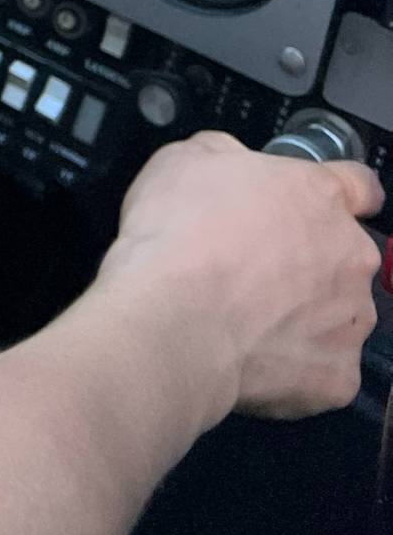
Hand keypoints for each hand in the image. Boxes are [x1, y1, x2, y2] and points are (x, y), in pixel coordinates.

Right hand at [98, 130, 384, 420]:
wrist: (174, 317)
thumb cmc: (178, 230)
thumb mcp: (183, 158)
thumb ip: (226, 157)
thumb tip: (233, 167)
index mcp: (319, 195)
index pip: (360, 186)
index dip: (339, 193)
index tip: (313, 206)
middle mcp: (351, 255)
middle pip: (346, 255)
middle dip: (311, 261)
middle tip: (254, 270)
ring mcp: (352, 320)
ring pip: (340, 313)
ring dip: (308, 314)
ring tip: (249, 322)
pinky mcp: (339, 377)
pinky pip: (324, 369)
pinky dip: (296, 367)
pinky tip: (254, 359)